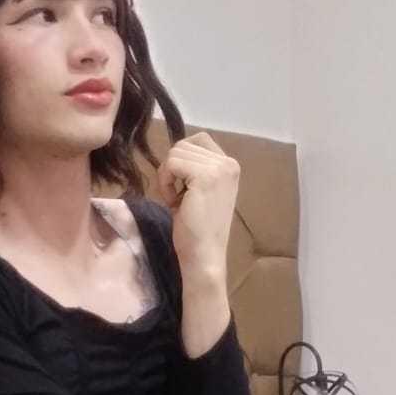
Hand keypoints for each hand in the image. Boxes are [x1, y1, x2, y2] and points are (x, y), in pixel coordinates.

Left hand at [156, 132, 239, 277]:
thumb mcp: (198, 190)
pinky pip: (171, 164)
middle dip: (172, 169)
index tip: (182, 186)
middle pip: (183, 144)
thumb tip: (174, 151)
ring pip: (175, 153)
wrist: (204, 255)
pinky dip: (165, 182)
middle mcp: (229, 163)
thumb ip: (194, 168)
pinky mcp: (205, 177)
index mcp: (230, 165)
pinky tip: (172, 202)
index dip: (181, 159)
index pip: (198, 139)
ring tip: (175, 200)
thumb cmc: (197, 228)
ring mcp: (219, 169)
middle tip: (176, 196)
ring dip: (167, 176)